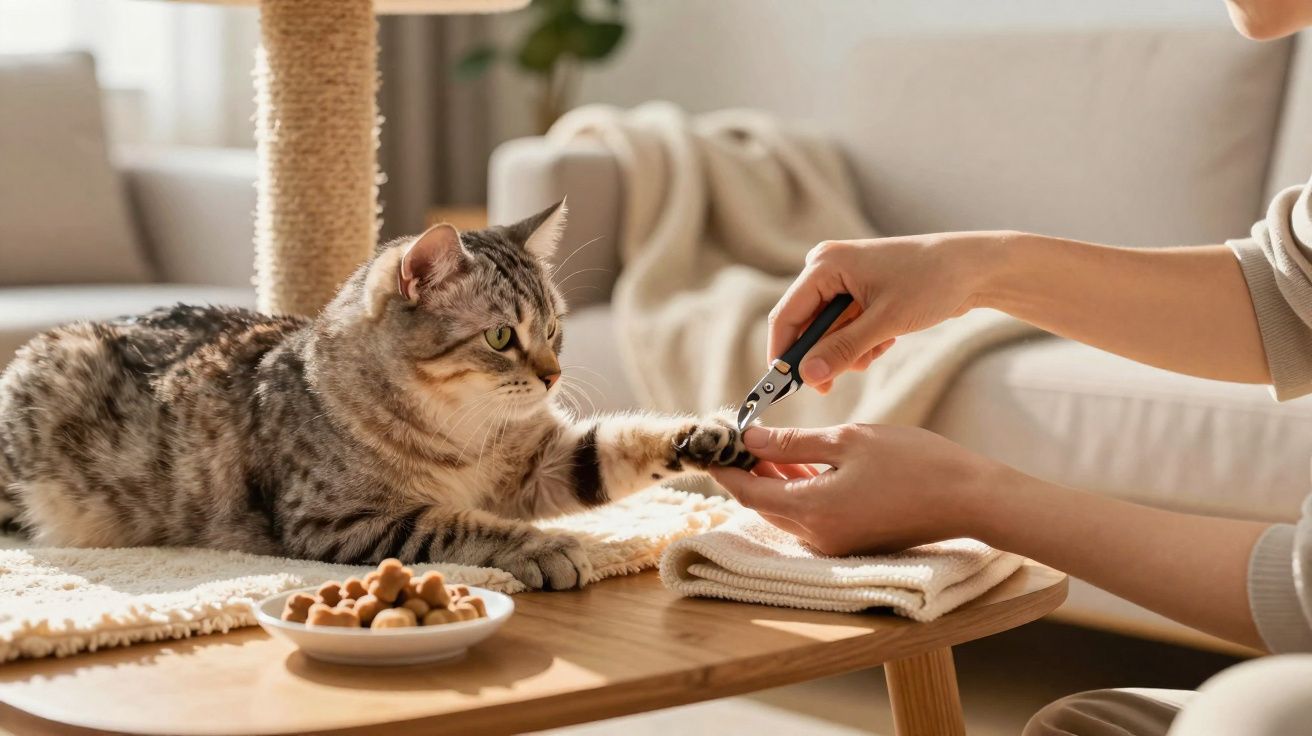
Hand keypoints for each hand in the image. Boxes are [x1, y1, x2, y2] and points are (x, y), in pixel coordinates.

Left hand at [708, 424, 1005, 554]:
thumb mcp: (847, 440)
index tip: (712, 443)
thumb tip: (749, 441)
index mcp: (812, 512)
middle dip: (747, 472)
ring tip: (765, 444)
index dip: (726, 468)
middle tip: (737, 436)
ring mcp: (835, 543)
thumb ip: (793, 444)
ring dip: (773, 480)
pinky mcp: (852, 540)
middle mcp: (818, 536)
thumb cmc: (914, 462)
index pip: (749, 493)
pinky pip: (810, 516)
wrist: (970, 497)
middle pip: (764, 505)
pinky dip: (798, 490)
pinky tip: (799, 464)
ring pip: (787, 511)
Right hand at [769, 232, 1008, 392]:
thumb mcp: (885, 322)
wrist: (973, 268)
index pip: (786, 317)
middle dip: (823, 356)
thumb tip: (807, 376)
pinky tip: (886, 341)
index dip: (783, 355)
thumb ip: (843, 350)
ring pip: (827, 331)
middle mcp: (827, 267)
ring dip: (848, 351)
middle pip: (805, 326)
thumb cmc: (932, 283)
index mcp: (825, 265)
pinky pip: (844, 327)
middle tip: (832, 386)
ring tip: (877, 351)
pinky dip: (861, 342)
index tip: (782, 390)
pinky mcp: (858, 290)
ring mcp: (843, 279)